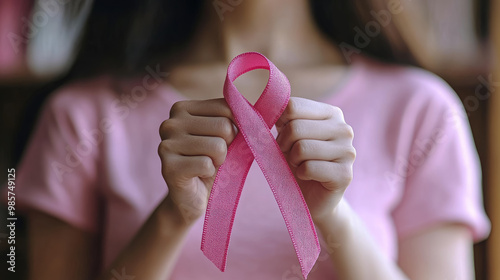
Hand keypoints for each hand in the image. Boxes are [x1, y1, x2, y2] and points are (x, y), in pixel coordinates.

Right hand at [158, 99, 235, 224]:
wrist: (194, 198)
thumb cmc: (213, 162)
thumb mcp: (227, 135)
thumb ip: (239, 118)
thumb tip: (260, 112)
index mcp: (182, 108)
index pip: (225, 106)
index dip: (235, 127)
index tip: (223, 140)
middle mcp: (170, 123)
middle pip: (224, 126)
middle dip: (227, 146)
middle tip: (213, 158)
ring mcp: (166, 144)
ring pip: (218, 146)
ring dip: (219, 161)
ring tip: (206, 167)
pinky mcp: (168, 167)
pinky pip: (207, 165)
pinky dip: (210, 173)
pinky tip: (198, 176)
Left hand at [276, 97, 355, 223]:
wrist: (313, 197)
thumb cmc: (298, 162)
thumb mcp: (288, 136)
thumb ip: (283, 119)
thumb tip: (268, 106)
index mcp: (331, 113)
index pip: (293, 106)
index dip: (280, 123)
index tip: (284, 137)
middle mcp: (344, 129)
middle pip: (295, 127)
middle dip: (284, 144)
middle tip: (291, 156)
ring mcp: (348, 151)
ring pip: (301, 148)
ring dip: (293, 160)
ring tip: (300, 165)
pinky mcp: (345, 174)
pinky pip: (309, 168)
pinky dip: (300, 174)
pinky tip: (308, 177)